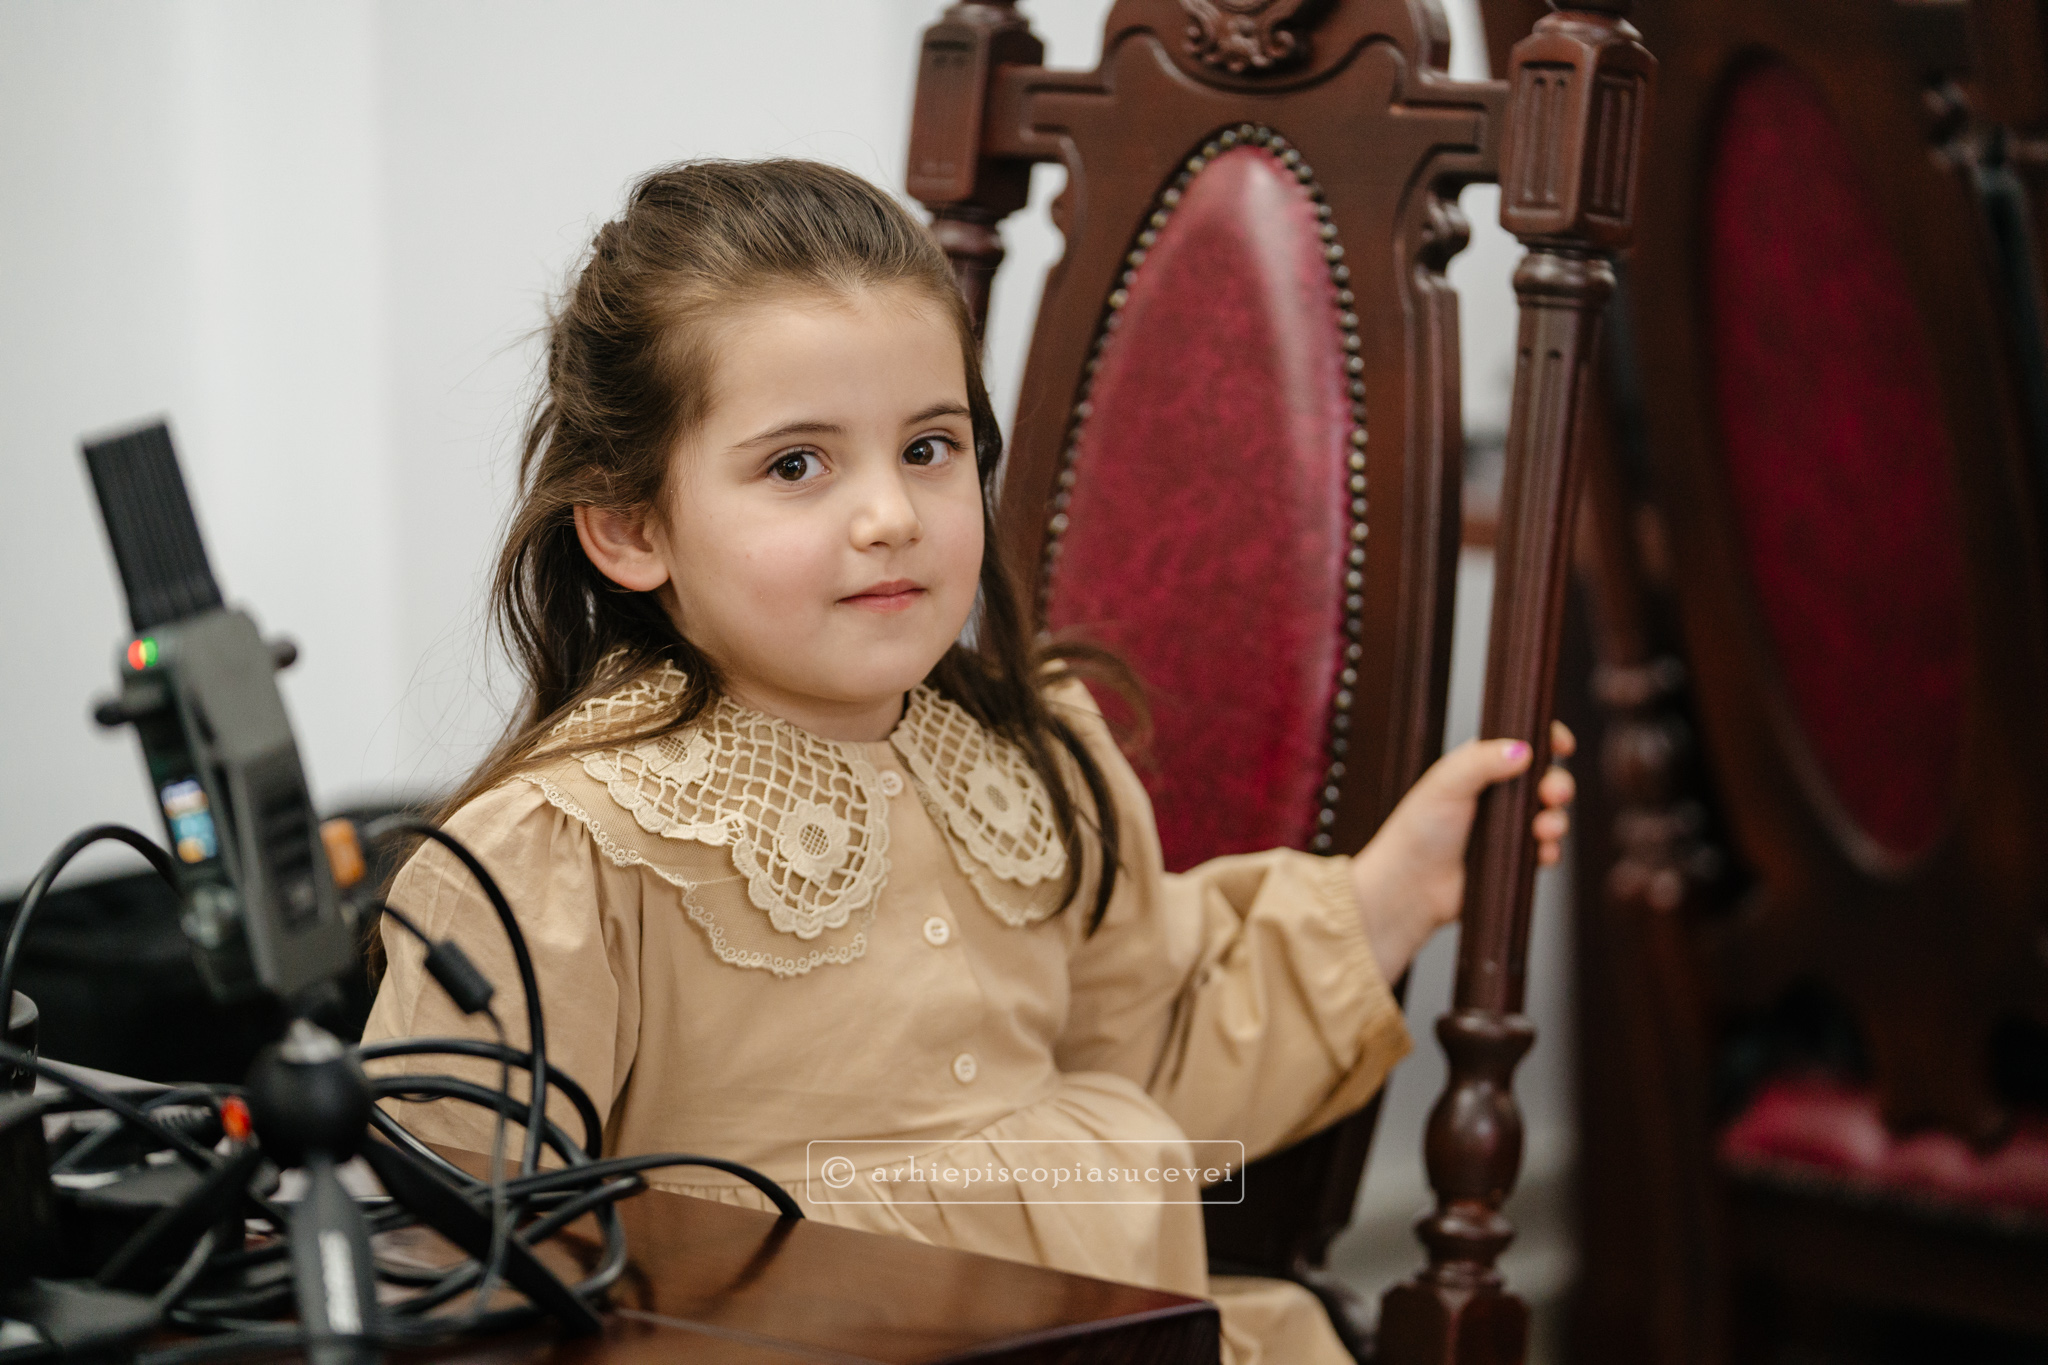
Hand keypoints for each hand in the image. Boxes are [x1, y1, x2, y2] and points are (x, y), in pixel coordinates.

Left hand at [1348, 720, 1576, 981]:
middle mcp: (1498, 793)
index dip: (1548, 739)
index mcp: (1480, 766)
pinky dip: (1550, 850)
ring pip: (1551, 814)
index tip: (1563, 745)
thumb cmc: (1418, 831)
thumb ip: (1482, 761)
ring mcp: (1508, 826)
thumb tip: (1523, 749)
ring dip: (1557, 820)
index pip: (1523, 742)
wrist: (1410, 888)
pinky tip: (1541, 854)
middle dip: (1558, 785)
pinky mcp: (1514, 857)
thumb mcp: (1446, 784)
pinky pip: (1547, 849)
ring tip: (1543, 830)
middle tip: (1552, 795)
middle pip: (1547, 779)